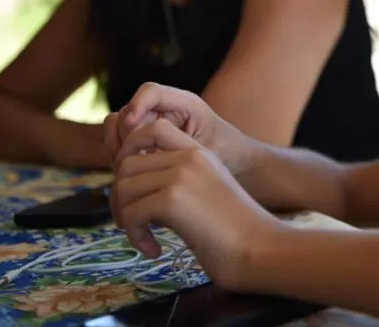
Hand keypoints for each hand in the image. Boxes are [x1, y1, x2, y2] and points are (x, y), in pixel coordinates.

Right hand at [104, 83, 252, 175]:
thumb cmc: (226, 153)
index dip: (137, 104)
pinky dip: (119, 156)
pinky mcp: (143, 141)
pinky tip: (131, 173)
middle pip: (128, 112)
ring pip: (117, 127)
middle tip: (131, 159)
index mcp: (184, 103)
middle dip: (125, 135)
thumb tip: (144, 152)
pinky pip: (119, 143)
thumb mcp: (206, 150)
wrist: (235, 163)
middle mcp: (163, 110)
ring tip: (130, 168)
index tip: (133, 125)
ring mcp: (151, 125)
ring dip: (118, 146)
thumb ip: (178, 147)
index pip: (151, 91)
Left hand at [110, 123, 286, 289]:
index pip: (154, 129)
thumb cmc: (236, 230)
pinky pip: (130, 214)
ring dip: (125, 217)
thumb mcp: (208, 191)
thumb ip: (179, 180)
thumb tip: (130, 186)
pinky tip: (154, 250)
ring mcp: (181, 177)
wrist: (257, 248)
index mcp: (199, 152)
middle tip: (132, 222)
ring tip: (143, 236)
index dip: (131, 151)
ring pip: (123, 188)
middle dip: (121, 195)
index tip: (133, 184)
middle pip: (128, 163)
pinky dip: (135, 237)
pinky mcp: (172, 201)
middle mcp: (189, 158)